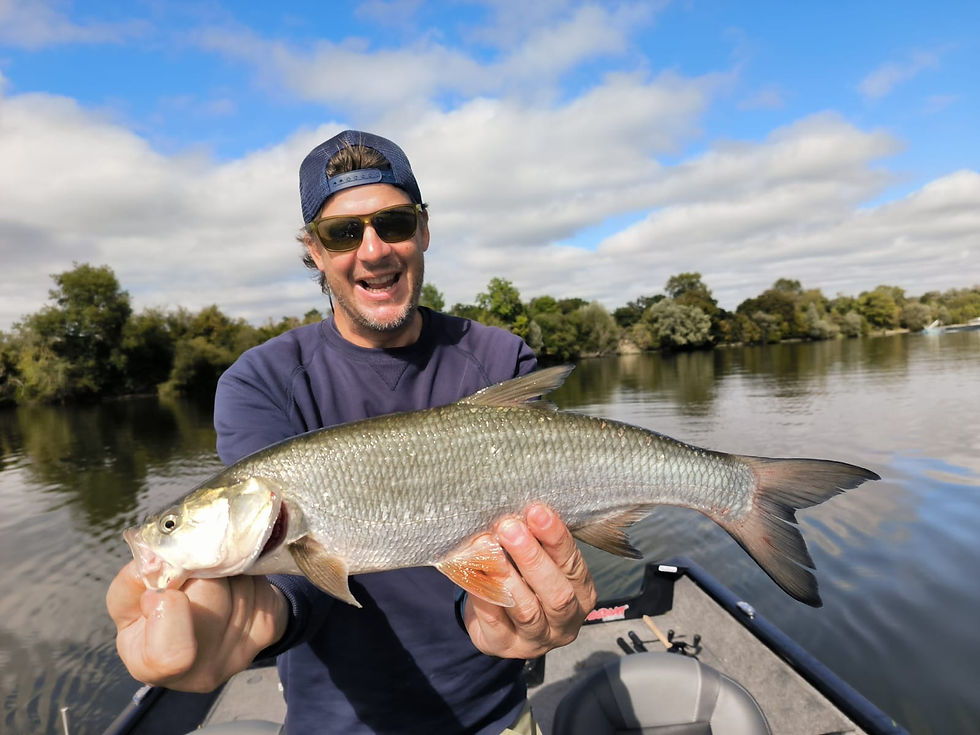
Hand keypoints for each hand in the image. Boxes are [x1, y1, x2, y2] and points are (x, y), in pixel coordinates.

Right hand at [106, 561, 287, 692]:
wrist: (202, 622)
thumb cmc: (153, 611)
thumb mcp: (128, 599)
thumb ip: (134, 580)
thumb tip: (159, 559)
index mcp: (152, 668)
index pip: (172, 654)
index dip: (169, 610)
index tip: (162, 593)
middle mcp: (201, 671)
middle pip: (210, 593)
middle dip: (198, 570)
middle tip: (189, 572)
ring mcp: (240, 653)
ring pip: (238, 581)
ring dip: (224, 568)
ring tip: (210, 577)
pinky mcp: (268, 630)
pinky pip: (260, 584)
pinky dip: (246, 574)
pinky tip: (232, 585)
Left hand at [463, 503, 596, 658]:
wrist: (498, 621)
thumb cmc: (524, 579)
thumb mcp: (537, 561)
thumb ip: (534, 542)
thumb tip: (515, 511)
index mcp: (581, 594)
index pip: (573, 565)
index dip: (556, 537)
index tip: (536, 510)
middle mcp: (565, 622)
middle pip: (556, 593)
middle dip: (532, 558)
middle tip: (509, 527)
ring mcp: (536, 640)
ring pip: (527, 611)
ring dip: (506, 576)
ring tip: (488, 546)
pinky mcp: (504, 647)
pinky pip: (495, 621)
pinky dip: (484, 593)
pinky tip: (473, 571)